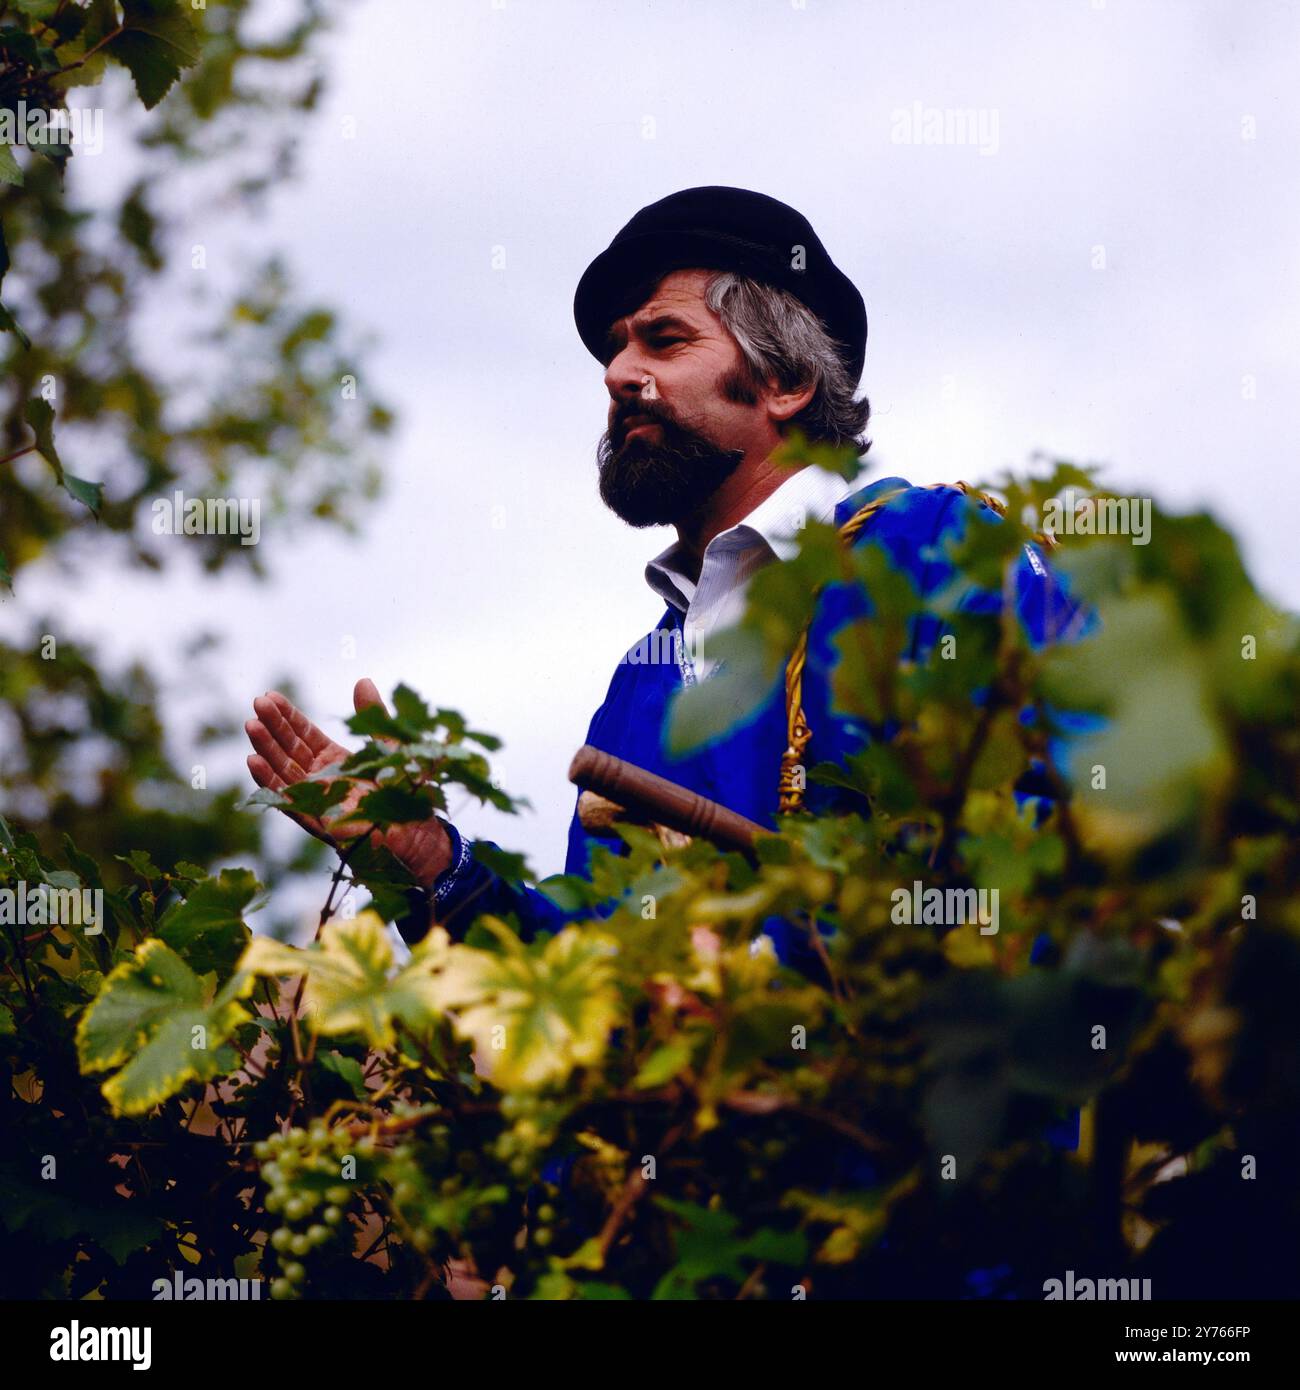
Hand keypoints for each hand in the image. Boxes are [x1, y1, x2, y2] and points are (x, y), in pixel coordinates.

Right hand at [245, 678, 452, 887]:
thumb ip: (372, 715)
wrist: (416, 831)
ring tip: (251, 725)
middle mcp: (321, 778)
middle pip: (289, 749)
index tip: (270, 697)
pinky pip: (286, 799)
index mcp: (334, 761)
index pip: (304, 735)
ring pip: (283, 770)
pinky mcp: (316, 819)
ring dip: (266, 749)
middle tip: (257, 703)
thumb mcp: (388, 744)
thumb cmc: (405, 791)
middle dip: (273, 727)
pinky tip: (253, 761)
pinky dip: (269, 781)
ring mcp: (316, 799)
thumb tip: (362, 681)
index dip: (287, 716)